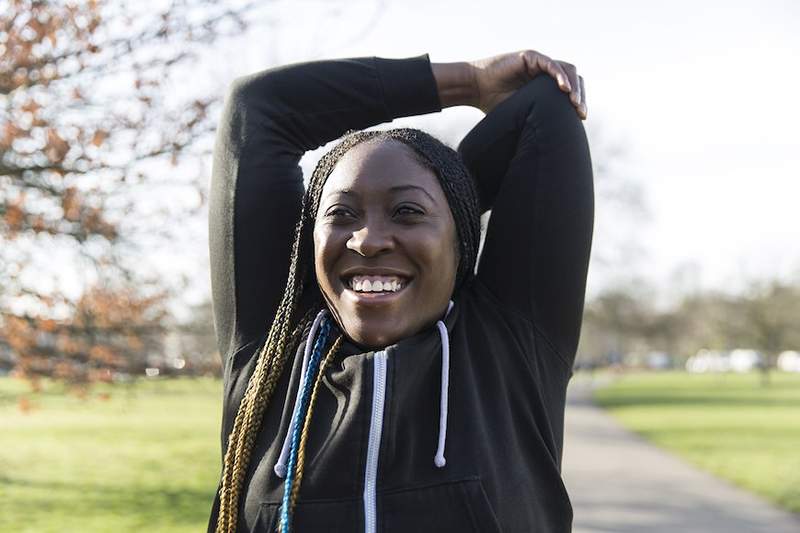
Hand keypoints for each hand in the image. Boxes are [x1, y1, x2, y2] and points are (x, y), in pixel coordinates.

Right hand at [469, 50, 586, 118]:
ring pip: (566, 70)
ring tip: (575, 103)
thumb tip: (550, 146)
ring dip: (574, 86)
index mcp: (545, 86)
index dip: (578, 102)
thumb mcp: (521, 115)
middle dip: (580, 96)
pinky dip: (559, 75)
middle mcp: (544, 72)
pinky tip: (564, 89)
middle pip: (574, 79)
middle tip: (581, 113)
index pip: (571, 90)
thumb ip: (536, 120)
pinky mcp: (530, 57)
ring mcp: (538, 63)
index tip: (580, 118)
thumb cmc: (493, 104)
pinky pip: (550, 64)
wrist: (475, 89)